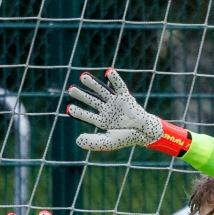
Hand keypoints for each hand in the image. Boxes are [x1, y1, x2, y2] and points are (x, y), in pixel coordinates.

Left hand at [66, 68, 188, 153]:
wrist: (145, 133)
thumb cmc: (127, 138)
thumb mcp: (108, 142)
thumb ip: (93, 142)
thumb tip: (77, 140)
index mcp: (103, 121)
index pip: (88, 116)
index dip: (79, 112)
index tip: (69, 108)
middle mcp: (108, 110)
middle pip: (92, 101)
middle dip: (82, 95)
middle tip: (70, 89)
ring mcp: (116, 103)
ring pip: (102, 91)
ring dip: (93, 84)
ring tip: (83, 77)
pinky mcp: (126, 97)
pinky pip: (119, 86)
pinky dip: (115, 79)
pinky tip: (108, 72)